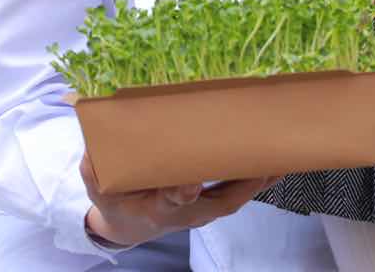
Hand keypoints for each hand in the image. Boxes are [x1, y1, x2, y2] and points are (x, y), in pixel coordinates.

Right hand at [81, 152, 278, 248]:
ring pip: (234, 197)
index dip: (181, 193)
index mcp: (155, 207)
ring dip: (258, 180)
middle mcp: (184, 212)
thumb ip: (95, 170)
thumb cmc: (117, 199)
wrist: (128, 224)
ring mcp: (201, 210)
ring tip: (282, 157)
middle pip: (216, 202)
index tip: (187, 183)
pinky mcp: (210, 202)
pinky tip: (276, 162)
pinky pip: (237, 191)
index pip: (171, 202)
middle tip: (261, 164)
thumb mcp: (99, 186)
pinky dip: (258, 178)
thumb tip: (92, 151)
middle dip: (239, 185)